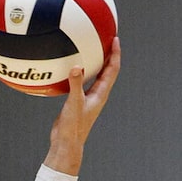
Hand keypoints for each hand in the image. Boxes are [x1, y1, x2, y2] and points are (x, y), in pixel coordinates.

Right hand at [42, 38, 120, 172]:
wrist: (66, 143)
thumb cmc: (73, 127)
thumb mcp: (74, 103)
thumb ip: (76, 85)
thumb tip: (77, 67)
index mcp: (101, 94)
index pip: (112, 70)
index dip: (115, 54)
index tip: (115, 39)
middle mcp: (97, 94)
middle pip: (107, 70)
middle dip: (108, 53)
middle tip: (106, 37)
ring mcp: (88, 97)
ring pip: (95, 75)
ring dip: (95, 62)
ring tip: (91, 47)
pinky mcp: (78, 100)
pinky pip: (81, 81)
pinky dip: (80, 71)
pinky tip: (70, 66)